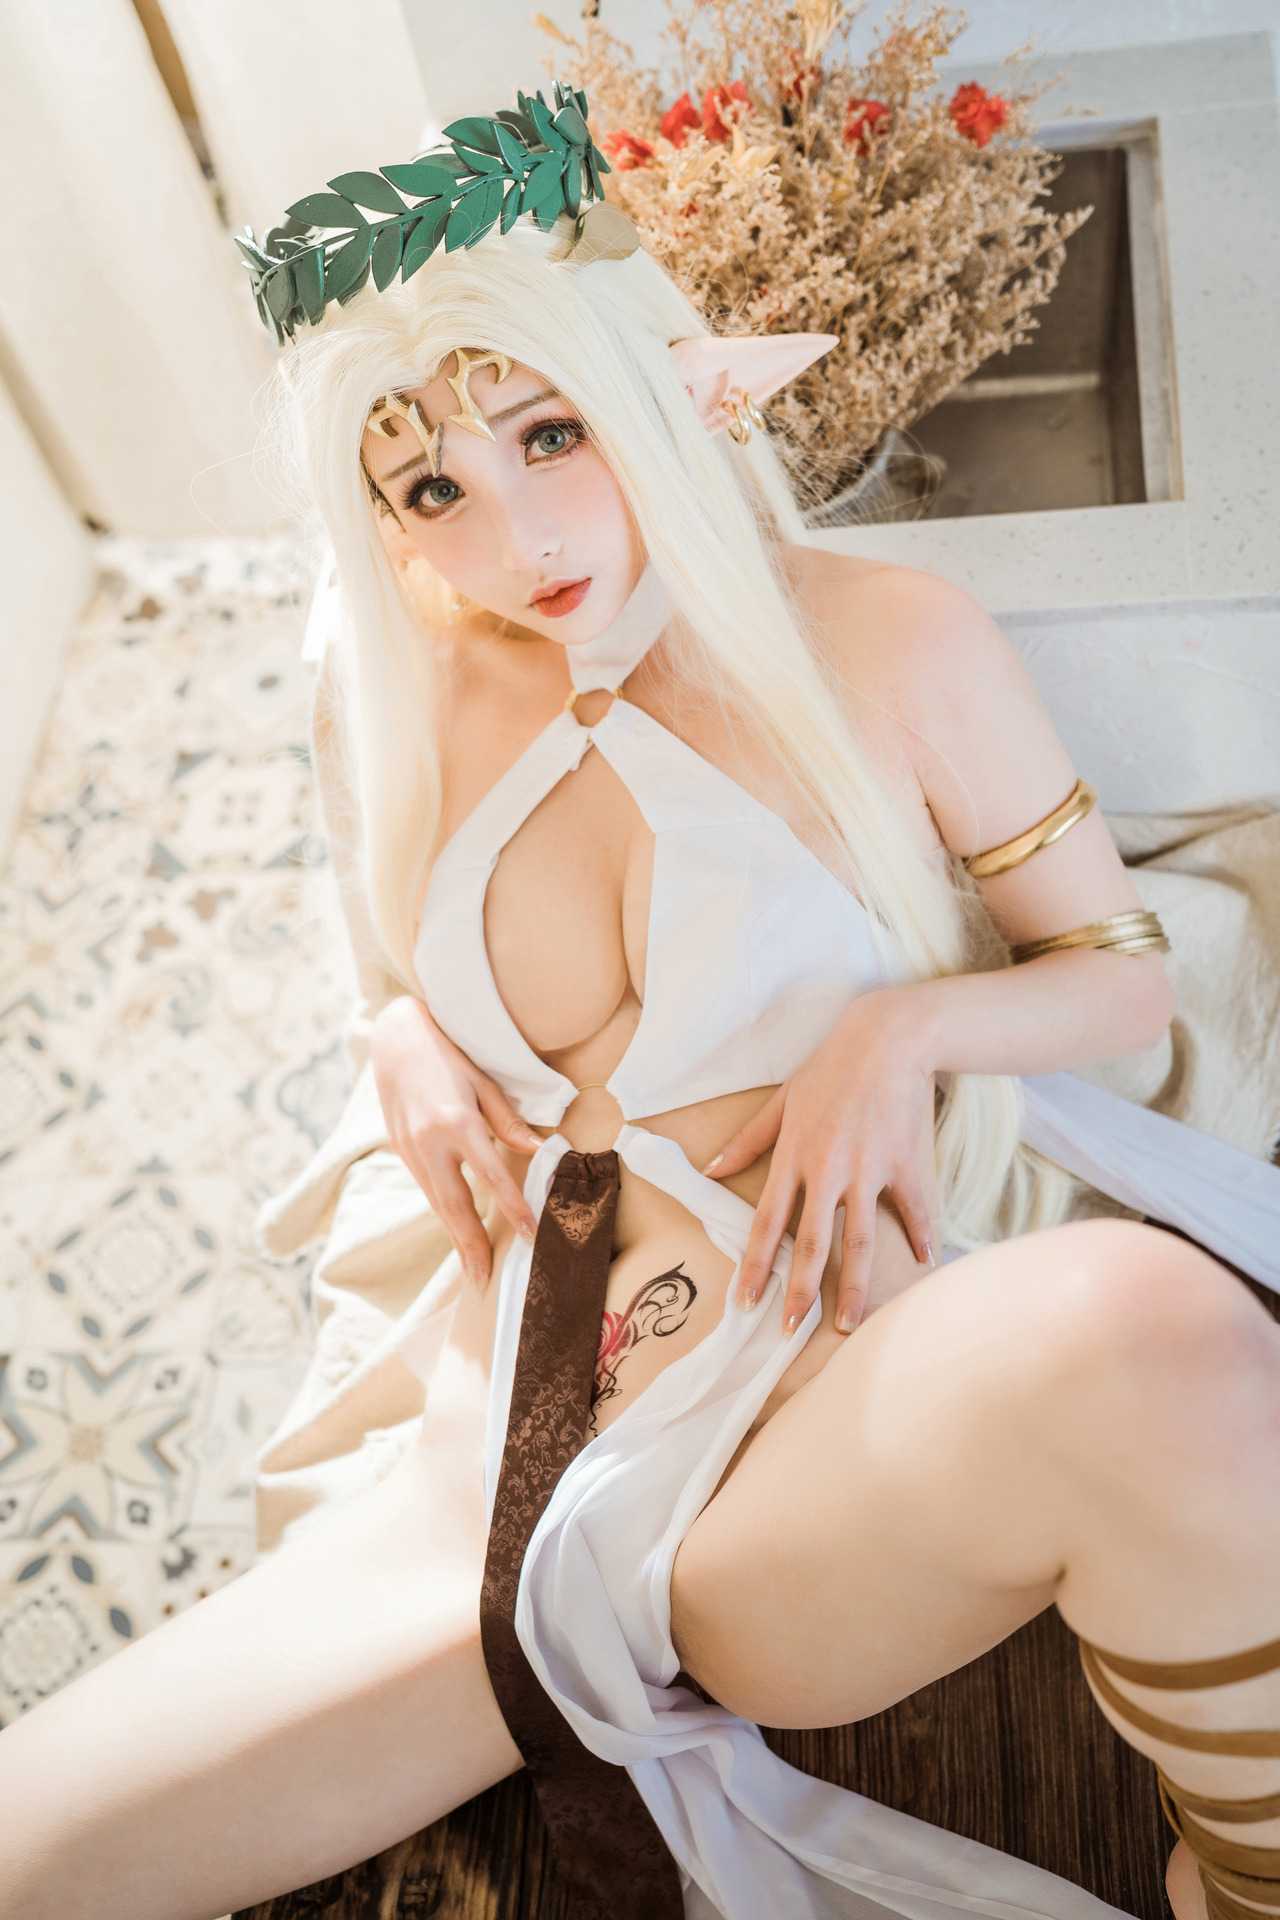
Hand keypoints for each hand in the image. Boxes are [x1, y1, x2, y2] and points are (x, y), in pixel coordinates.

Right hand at [369, 995, 541, 1289]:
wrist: (393, 1039)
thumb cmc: (447, 1053)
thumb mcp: (483, 1081)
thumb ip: (508, 1120)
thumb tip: (538, 1150)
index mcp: (456, 1121)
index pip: (491, 1175)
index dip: (512, 1207)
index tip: (529, 1234)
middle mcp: (430, 1142)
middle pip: (454, 1204)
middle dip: (471, 1245)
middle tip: (484, 1280)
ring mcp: (411, 1149)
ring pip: (437, 1203)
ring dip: (455, 1238)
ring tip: (473, 1269)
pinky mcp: (401, 1150)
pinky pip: (428, 1190)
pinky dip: (444, 1215)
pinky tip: (457, 1233)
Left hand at [700, 988, 937, 1334]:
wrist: (888, 1037)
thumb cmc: (830, 1067)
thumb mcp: (782, 1101)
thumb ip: (748, 1141)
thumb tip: (712, 1169)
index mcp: (793, 1157)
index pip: (767, 1223)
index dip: (755, 1267)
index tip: (746, 1303)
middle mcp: (827, 1171)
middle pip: (810, 1244)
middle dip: (799, 1292)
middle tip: (791, 1329)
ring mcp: (869, 1171)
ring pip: (859, 1242)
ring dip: (854, 1288)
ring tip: (851, 1323)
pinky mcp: (907, 1166)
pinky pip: (914, 1213)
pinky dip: (920, 1239)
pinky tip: (923, 1266)